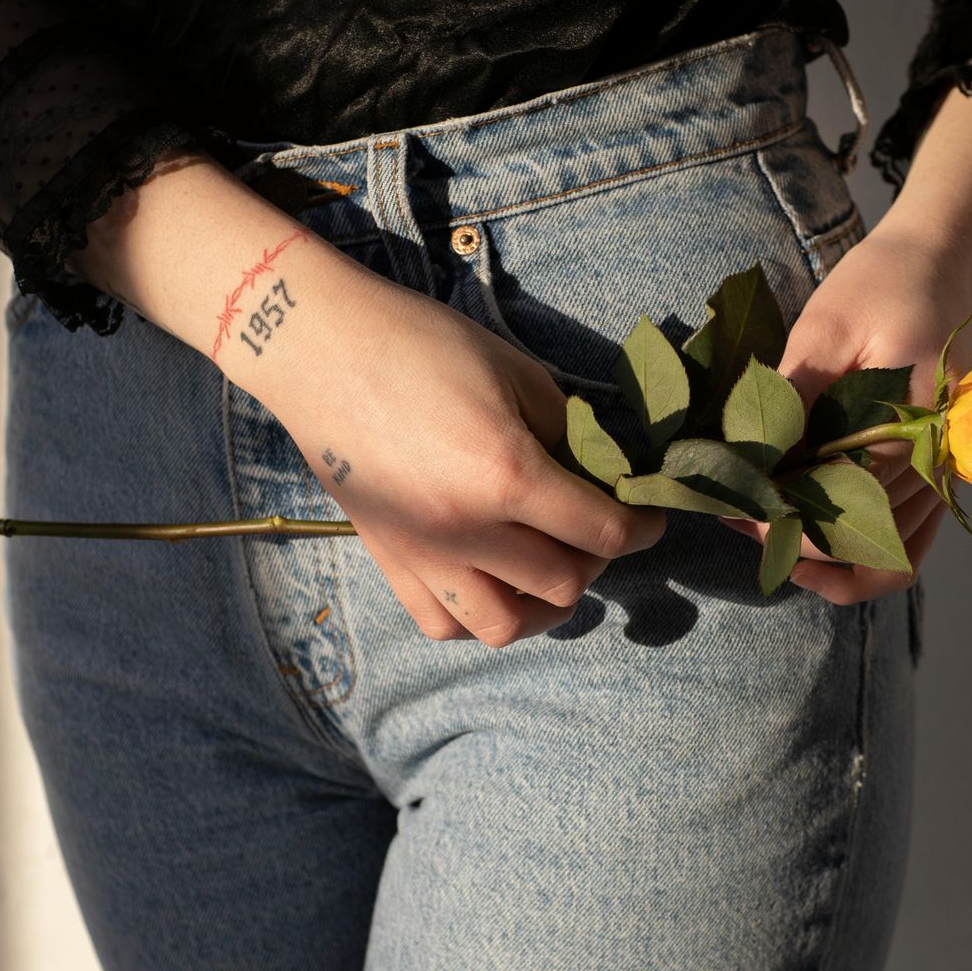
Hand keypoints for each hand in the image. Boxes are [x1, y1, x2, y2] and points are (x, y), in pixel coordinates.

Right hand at [262, 252, 665, 645]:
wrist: (320, 347)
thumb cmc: (422, 343)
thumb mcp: (517, 373)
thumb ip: (568, 432)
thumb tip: (602, 474)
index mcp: (507, 474)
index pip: (601, 532)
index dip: (641, 528)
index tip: (650, 520)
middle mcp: (466, 528)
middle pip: (563, 584)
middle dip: (595, 560)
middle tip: (593, 527)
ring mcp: (422, 552)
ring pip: (503, 626)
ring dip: (540, 607)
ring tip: (546, 570)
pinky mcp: (387, 558)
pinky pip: (441, 622)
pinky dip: (476, 615)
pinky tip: (490, 580)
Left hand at [720, 219, 971, 603]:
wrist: (945, 261)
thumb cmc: (887, 283)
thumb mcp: (829, 325)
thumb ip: (796, 394)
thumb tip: (750, 454)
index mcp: (914, 428)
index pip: (842, 503)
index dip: (780, 515)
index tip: (729, 502)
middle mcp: (936, 466)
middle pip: (862, 541)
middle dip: (791, 538)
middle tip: (732, 512)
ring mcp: (941, 477)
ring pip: (886, 557)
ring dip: (823, 555)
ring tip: (759, 522)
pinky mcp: (934, 476)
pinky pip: (907, 544)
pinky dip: (860, 557)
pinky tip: (808, 541)